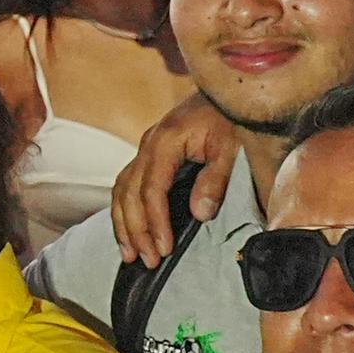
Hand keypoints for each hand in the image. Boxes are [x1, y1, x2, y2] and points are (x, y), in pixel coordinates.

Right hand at [112, 92, 245, 267]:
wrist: (228, 91)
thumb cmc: (231, 118)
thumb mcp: (231, 146)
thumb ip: (215, 179)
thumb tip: (200, 213)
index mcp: (166, 141)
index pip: (151, 189)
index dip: (155, 222)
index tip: (164, 249)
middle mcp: (148, 144)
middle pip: (130, 193)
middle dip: (137, 231)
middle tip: (148, 261)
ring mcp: (145, 147)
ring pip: (121, 190)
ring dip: (123, 224)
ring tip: (130, 254)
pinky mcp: (149, 153)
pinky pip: (126, 184)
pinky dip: (124, 210)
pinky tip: (128, 231)